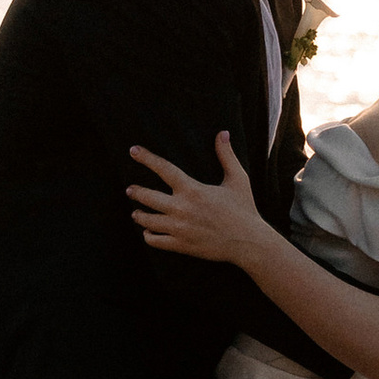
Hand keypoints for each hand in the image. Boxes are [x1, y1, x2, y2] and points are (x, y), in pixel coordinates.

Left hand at [127, 134, 269, 265]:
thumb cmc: (244, 209)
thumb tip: (223, 133)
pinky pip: (155, 240)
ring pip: (147, 220)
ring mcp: (179, 228)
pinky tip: (149, 231)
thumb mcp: (238, 179)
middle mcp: (182, 208)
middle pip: (147, 197)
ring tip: (136, 212)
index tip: (133, 151)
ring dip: (139, 215)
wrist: (248, 242)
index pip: (163, 169)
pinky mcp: (181, 245)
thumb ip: (226, 156)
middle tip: (130, 189)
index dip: (147, 158)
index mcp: (193, 190)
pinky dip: (148, 235)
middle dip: (135, 192)